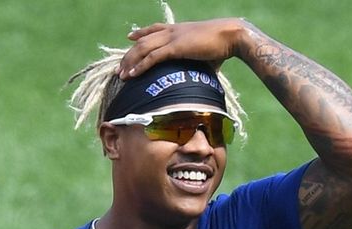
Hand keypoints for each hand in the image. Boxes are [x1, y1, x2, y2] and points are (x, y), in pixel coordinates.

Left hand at [118, 18, 246, 79]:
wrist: (231, 36)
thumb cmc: (224, 45)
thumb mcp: (207, 52)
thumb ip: (201, 62)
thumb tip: (205, 76)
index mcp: (179, 29)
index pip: (155, 28)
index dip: (141, 32)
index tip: (131, 37)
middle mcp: (172, 31)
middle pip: (143, 41)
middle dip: (129, 54)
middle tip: (120, 67)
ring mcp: (172, 38)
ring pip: (143, 49)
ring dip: (130, 62)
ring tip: (121, 74)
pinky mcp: (175, 48)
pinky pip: (152, 58)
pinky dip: (140, 67)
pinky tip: (132, 75)